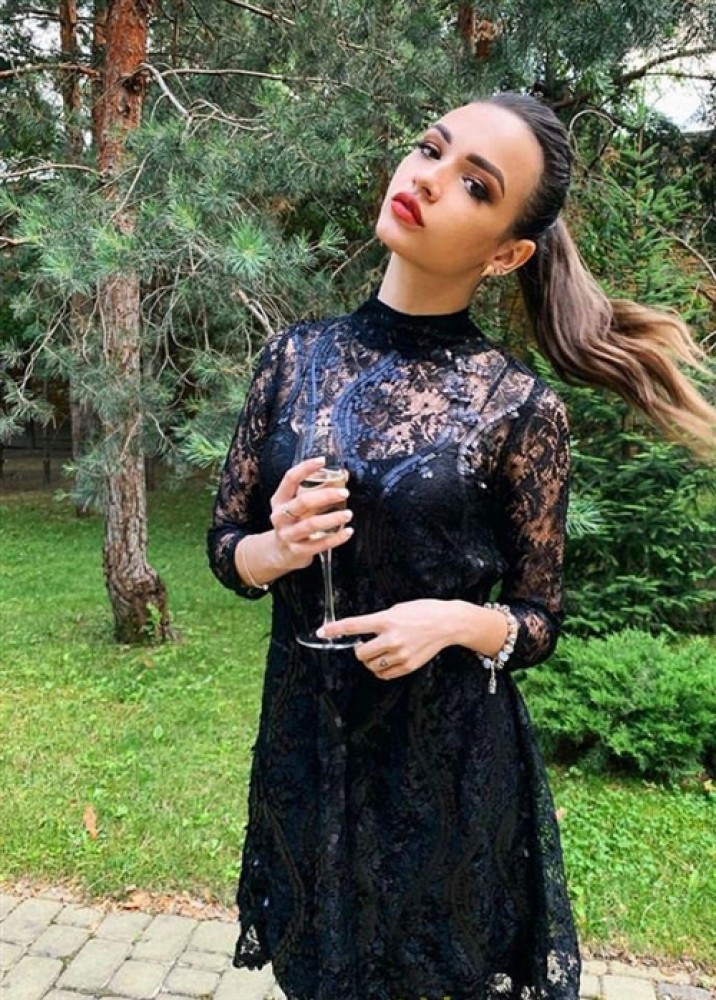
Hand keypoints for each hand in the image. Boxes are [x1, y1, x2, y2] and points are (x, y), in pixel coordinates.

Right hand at [268, 456, 353, 571]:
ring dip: (332, 518)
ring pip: (311, 524)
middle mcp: (281, 516)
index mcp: (280, 499)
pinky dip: (336, 538)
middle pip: (303, 502)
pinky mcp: (297, 551)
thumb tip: (343, 476)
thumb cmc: (293, 522)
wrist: (279, 552)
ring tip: (348, 514)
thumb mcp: (298, 505)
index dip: (305, 468)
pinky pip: (319, 544)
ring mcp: (288, 534)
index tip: (322, 461)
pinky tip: (348, 532)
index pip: (290, 479)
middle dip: (325, 496)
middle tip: (344, 492)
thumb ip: (317, 491)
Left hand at [317, 599, 453, 679]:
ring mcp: (400, 653)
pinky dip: (380, 669)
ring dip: (370, 660)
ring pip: (371, 665)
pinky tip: (386, 660)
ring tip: (378, 651)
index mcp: (387, 620)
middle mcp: (392, 638)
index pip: (354, 625)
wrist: (447, 623)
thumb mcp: (397, 609)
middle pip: (360, 653)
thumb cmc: (422, 611)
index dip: (335, 629)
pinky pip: (384, 674)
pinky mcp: (408, 665)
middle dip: (359, 650)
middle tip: (364, 644)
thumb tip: (365, 632)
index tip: (322, 632)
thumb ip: (380, 621)